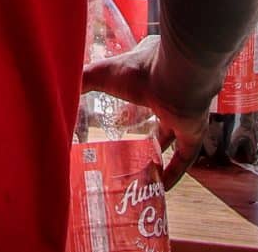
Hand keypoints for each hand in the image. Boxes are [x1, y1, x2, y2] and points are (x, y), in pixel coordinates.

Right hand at [84, 35, 210, 188]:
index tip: (117, 115)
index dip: (130, 98)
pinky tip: (163, 186)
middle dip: (146, 128)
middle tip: (127, 144)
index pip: (142, 83)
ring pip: (173, 134)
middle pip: (158, 111)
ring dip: (159, 151)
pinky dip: (176, 171)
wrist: (179, 75)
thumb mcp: (101, 73)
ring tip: (141, 168)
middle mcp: (171, 90)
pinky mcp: (195, 130)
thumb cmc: (139, 70)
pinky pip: (186, 155)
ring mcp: (185, 111)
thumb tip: (61, 91)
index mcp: (152, 70)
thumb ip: (82, 80)